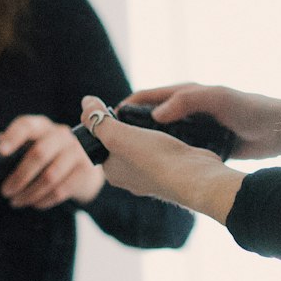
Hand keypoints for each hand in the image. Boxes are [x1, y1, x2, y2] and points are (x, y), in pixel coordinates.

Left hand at [0, 115, 105, 208]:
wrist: (82, 165)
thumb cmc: (46, 155)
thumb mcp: (31, 145)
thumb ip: (13, 148)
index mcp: (42, 126)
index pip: (27, 125)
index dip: (13, 136)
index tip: (0, 151)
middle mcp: (62, 134)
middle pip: (39, 154)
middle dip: (19, 176)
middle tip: (5, 192)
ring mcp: (77, 152)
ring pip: (50, 176)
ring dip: (30, 193)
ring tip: (16, 202)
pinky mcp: (85, 171)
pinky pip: (62, 190)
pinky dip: (44, 200)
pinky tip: (34, 204)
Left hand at [80, 96, 242, 223]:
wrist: (195, 176)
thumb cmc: (155, 157)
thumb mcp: (118, 134)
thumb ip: (98, 119)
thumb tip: (86, 102)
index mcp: (113, 173)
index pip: (102, 145)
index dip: (106, 125)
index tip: (116, 110)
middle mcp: (130, 178)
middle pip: (123, 145)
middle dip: (128, 128)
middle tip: (136, 113)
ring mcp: (153, 176)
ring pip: (144, 147)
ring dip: (147, 133)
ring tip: (153, 119)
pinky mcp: (173, 170)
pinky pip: (163, 151)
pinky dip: (164, 139)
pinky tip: (170, 131)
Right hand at [117, 83, 280, 160]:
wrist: (278, 131)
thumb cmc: (249, 108)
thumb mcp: (217, 99)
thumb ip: (187, 101)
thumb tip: (156, 114)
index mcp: (185, 93)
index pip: (146, 97)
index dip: (126, 107)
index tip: (107, 120)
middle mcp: (186, 109)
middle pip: (150, 118)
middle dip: (133, 129)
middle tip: (114, 146)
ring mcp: (195, 128)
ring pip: (163, 137)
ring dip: (149, 146)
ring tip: (131, 162)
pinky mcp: (204, 145)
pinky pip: (180, 151)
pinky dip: (168, 158)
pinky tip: (158, 171)